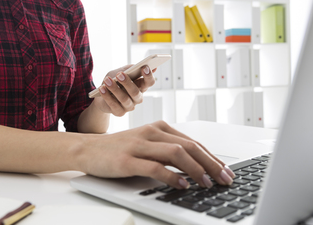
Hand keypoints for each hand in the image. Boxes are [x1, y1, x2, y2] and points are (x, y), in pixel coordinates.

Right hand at [79, 121, 235, 188]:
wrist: (87, 148)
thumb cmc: (119, 149)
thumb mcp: (146, 144)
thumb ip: (167, 151)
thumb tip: (196, 168)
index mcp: (159, 128)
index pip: (192, 142)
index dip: (212, 157)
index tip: (226, 171)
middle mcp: (151, 133)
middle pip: (189, 147)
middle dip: (211, 164)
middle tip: (225, 179)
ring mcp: (138, 145)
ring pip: (175, 153)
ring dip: (196, 169)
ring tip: (208, 183)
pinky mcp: (127, 160)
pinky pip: (154, 167)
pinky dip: (171, 176)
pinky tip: (182, 185)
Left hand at [94, 64, 155, 116]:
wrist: (101, 93)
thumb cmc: (114, 80)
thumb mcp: (121, 71)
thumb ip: (130, 68)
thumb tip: (141, 65)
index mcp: (141, 86)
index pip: (149, 82)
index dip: (148, 76)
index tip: (144, 67)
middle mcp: (137, 98)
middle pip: (136, 92)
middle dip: (128, 83)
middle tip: (119, 75)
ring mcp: (129, 106)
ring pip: (124, 99)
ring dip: (114, 89)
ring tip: (107, 80)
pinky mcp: (119, 112)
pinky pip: (114, 104)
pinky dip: (107, 96)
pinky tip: (102, 88)